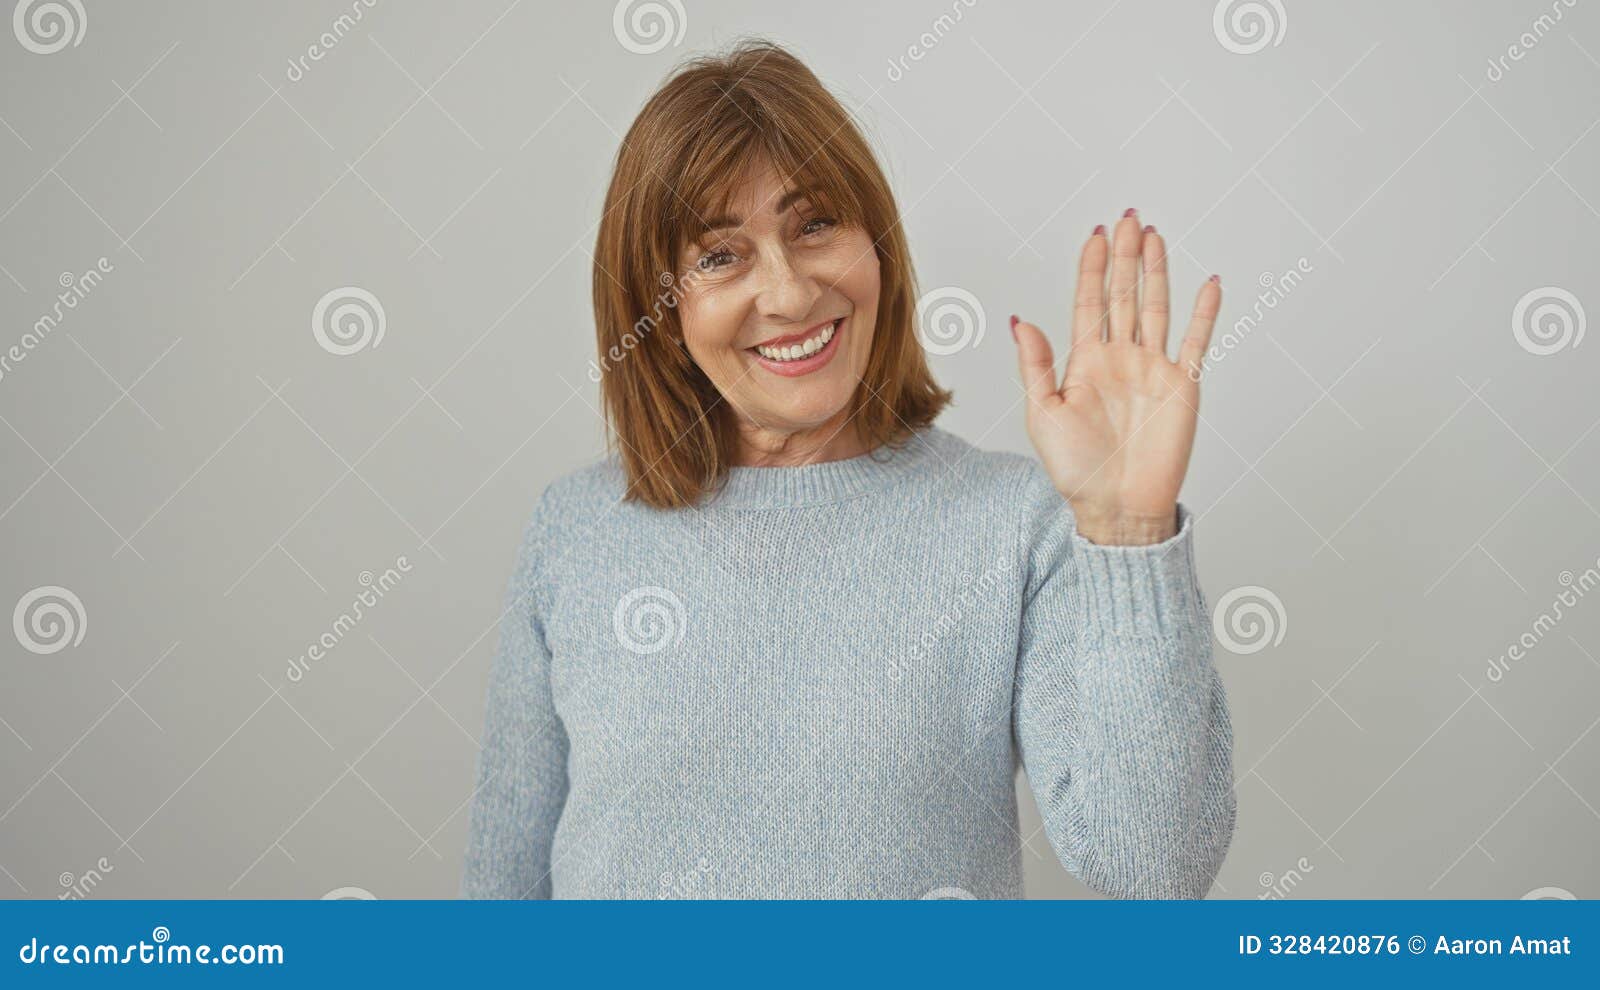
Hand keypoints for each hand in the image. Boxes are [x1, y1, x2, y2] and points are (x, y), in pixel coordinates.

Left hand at [1010, 210, 1220, 544]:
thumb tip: (1019, 320)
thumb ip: (1036, 365)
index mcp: (1086, 362)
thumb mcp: (1043, 414)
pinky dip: (1203, 313)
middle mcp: (1121, 359)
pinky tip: (1207, 282)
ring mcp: (1153, 370)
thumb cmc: (1075, 468)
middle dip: (1124, 256)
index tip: (1095, 235)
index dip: (1093, 268)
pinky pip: (1195, 342)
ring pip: (1156, 308)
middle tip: (1127, 218)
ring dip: (1156, 272)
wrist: (1116, 506)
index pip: (1090, 302)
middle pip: (1124, 295)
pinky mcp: (1182, 387)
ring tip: (1155, 236)